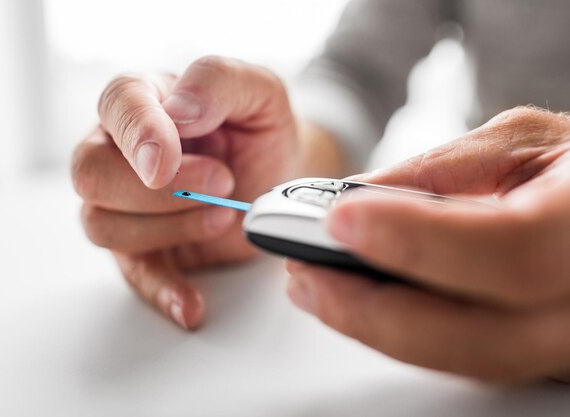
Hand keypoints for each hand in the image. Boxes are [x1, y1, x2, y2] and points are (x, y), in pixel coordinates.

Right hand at [72, 56, 301, 328]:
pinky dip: (161, 291)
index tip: (166, 159)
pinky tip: (191, 304)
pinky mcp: (143, 248)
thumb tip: (177, 109)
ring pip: (102, 224)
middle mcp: (120, 151)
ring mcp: (124, 203)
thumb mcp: (259, 93)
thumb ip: (217, 81)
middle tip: (222, 184)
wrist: (278, 176)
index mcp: (144, 100)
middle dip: (157, 189)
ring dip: (168, 228)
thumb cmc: (261, 133)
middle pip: (91, 172)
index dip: (137, 133)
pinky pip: (133, 274)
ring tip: (225, 216)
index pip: (116, 105)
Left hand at [286, 107, 569, 382]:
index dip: (416, 240)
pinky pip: (464, 357)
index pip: (507, 250)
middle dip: (369, 310)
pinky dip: (405, 331)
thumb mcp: (522, 143)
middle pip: (471, 338)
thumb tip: (358, 196)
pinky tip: (362, 302)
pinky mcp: (538, 356)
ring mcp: (563, 343)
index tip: (340, 217)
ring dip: (375, 326)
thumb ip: (441, 169)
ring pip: (461, 359)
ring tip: (316, 286)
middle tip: (304, 272)